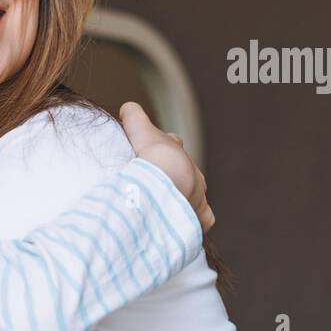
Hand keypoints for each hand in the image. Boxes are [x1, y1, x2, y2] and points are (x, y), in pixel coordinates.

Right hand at [119, 102, 214, 232]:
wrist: (166, 189)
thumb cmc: (154, 161)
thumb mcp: (141, 132)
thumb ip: (135, 118)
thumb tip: (129, 107)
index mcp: (176, 152)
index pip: (170, 143)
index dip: (157, 146)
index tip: (147, 149)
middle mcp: (192, 172)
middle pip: (184, 169)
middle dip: (171, 173)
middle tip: (153, 180)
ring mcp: (197, 196)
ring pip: (192, 194)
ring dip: (180, 197)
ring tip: (161, 205)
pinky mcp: (199, 218)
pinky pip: (201, 218)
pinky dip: (192, 219)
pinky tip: (177, 222)